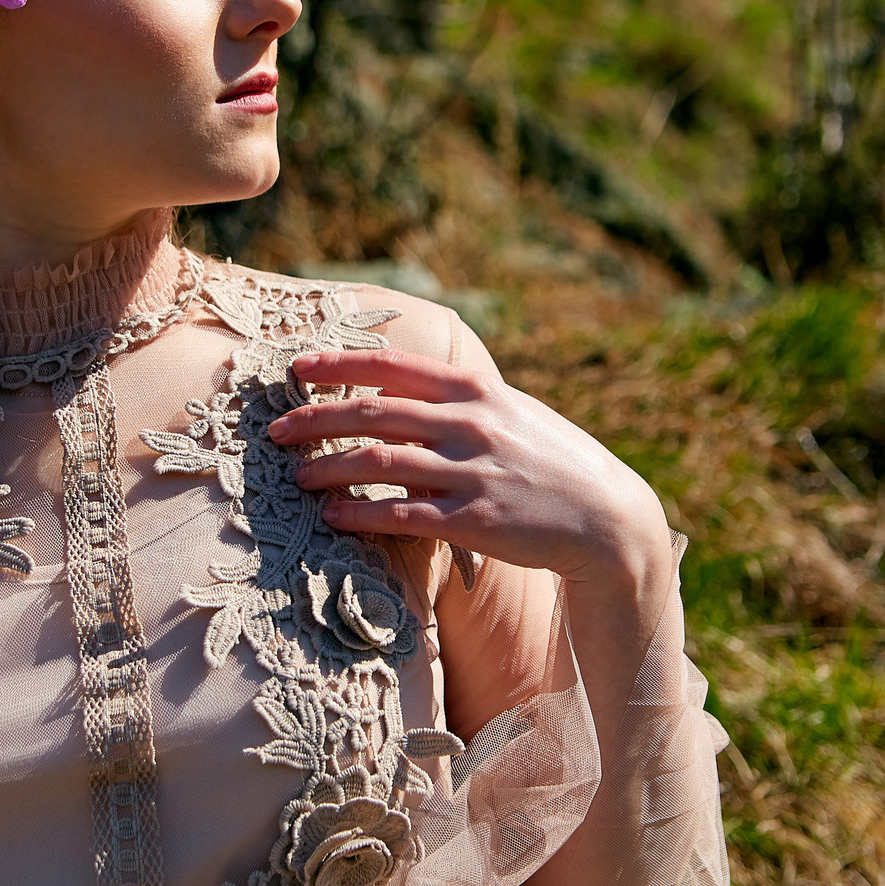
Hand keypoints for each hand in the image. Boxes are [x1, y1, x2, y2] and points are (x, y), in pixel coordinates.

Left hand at [271, 349, 673, 588]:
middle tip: (276, 431)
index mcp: (476, 390)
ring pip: (378, 463)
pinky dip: (359, 515)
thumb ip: (461, 399)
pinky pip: (402, 515)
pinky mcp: (474, 520)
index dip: (338, 364)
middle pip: (372, 413)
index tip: (297, 368)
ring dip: (327, 470)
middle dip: (314, 420)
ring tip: (297, 478)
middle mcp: (470, 423)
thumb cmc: (553, 462)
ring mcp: (472, 472)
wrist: (608, 518)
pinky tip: (332, 519)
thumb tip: (404, 386)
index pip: (392, 367)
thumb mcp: (513, 410)